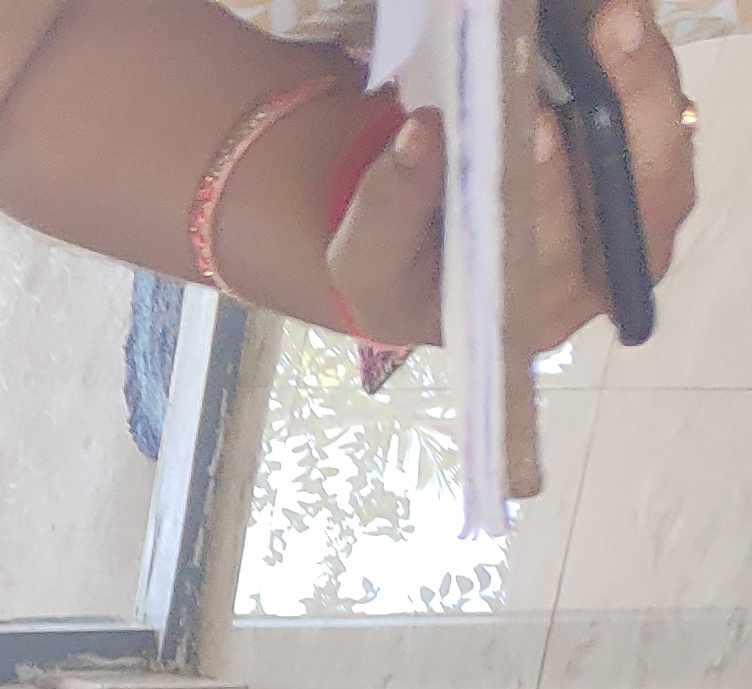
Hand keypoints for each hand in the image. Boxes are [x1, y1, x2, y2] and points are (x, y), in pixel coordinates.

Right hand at [326, 1, 698, 352]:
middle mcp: (600, 278)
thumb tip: (421, 133)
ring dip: (648, 79)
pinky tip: (620, 26)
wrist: (428, 250)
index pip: (555, 259)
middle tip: (608, 31)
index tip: (535, 126)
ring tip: (619, 18)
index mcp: (529, 313)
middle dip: (631, 110)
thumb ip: (388, 208)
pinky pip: (662, 117)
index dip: (552, 196)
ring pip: (667, 152)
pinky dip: (643, 68)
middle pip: (642, 201)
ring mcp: (631, 223)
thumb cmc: (401, 267)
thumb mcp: (366, 257)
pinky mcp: (644, 169)